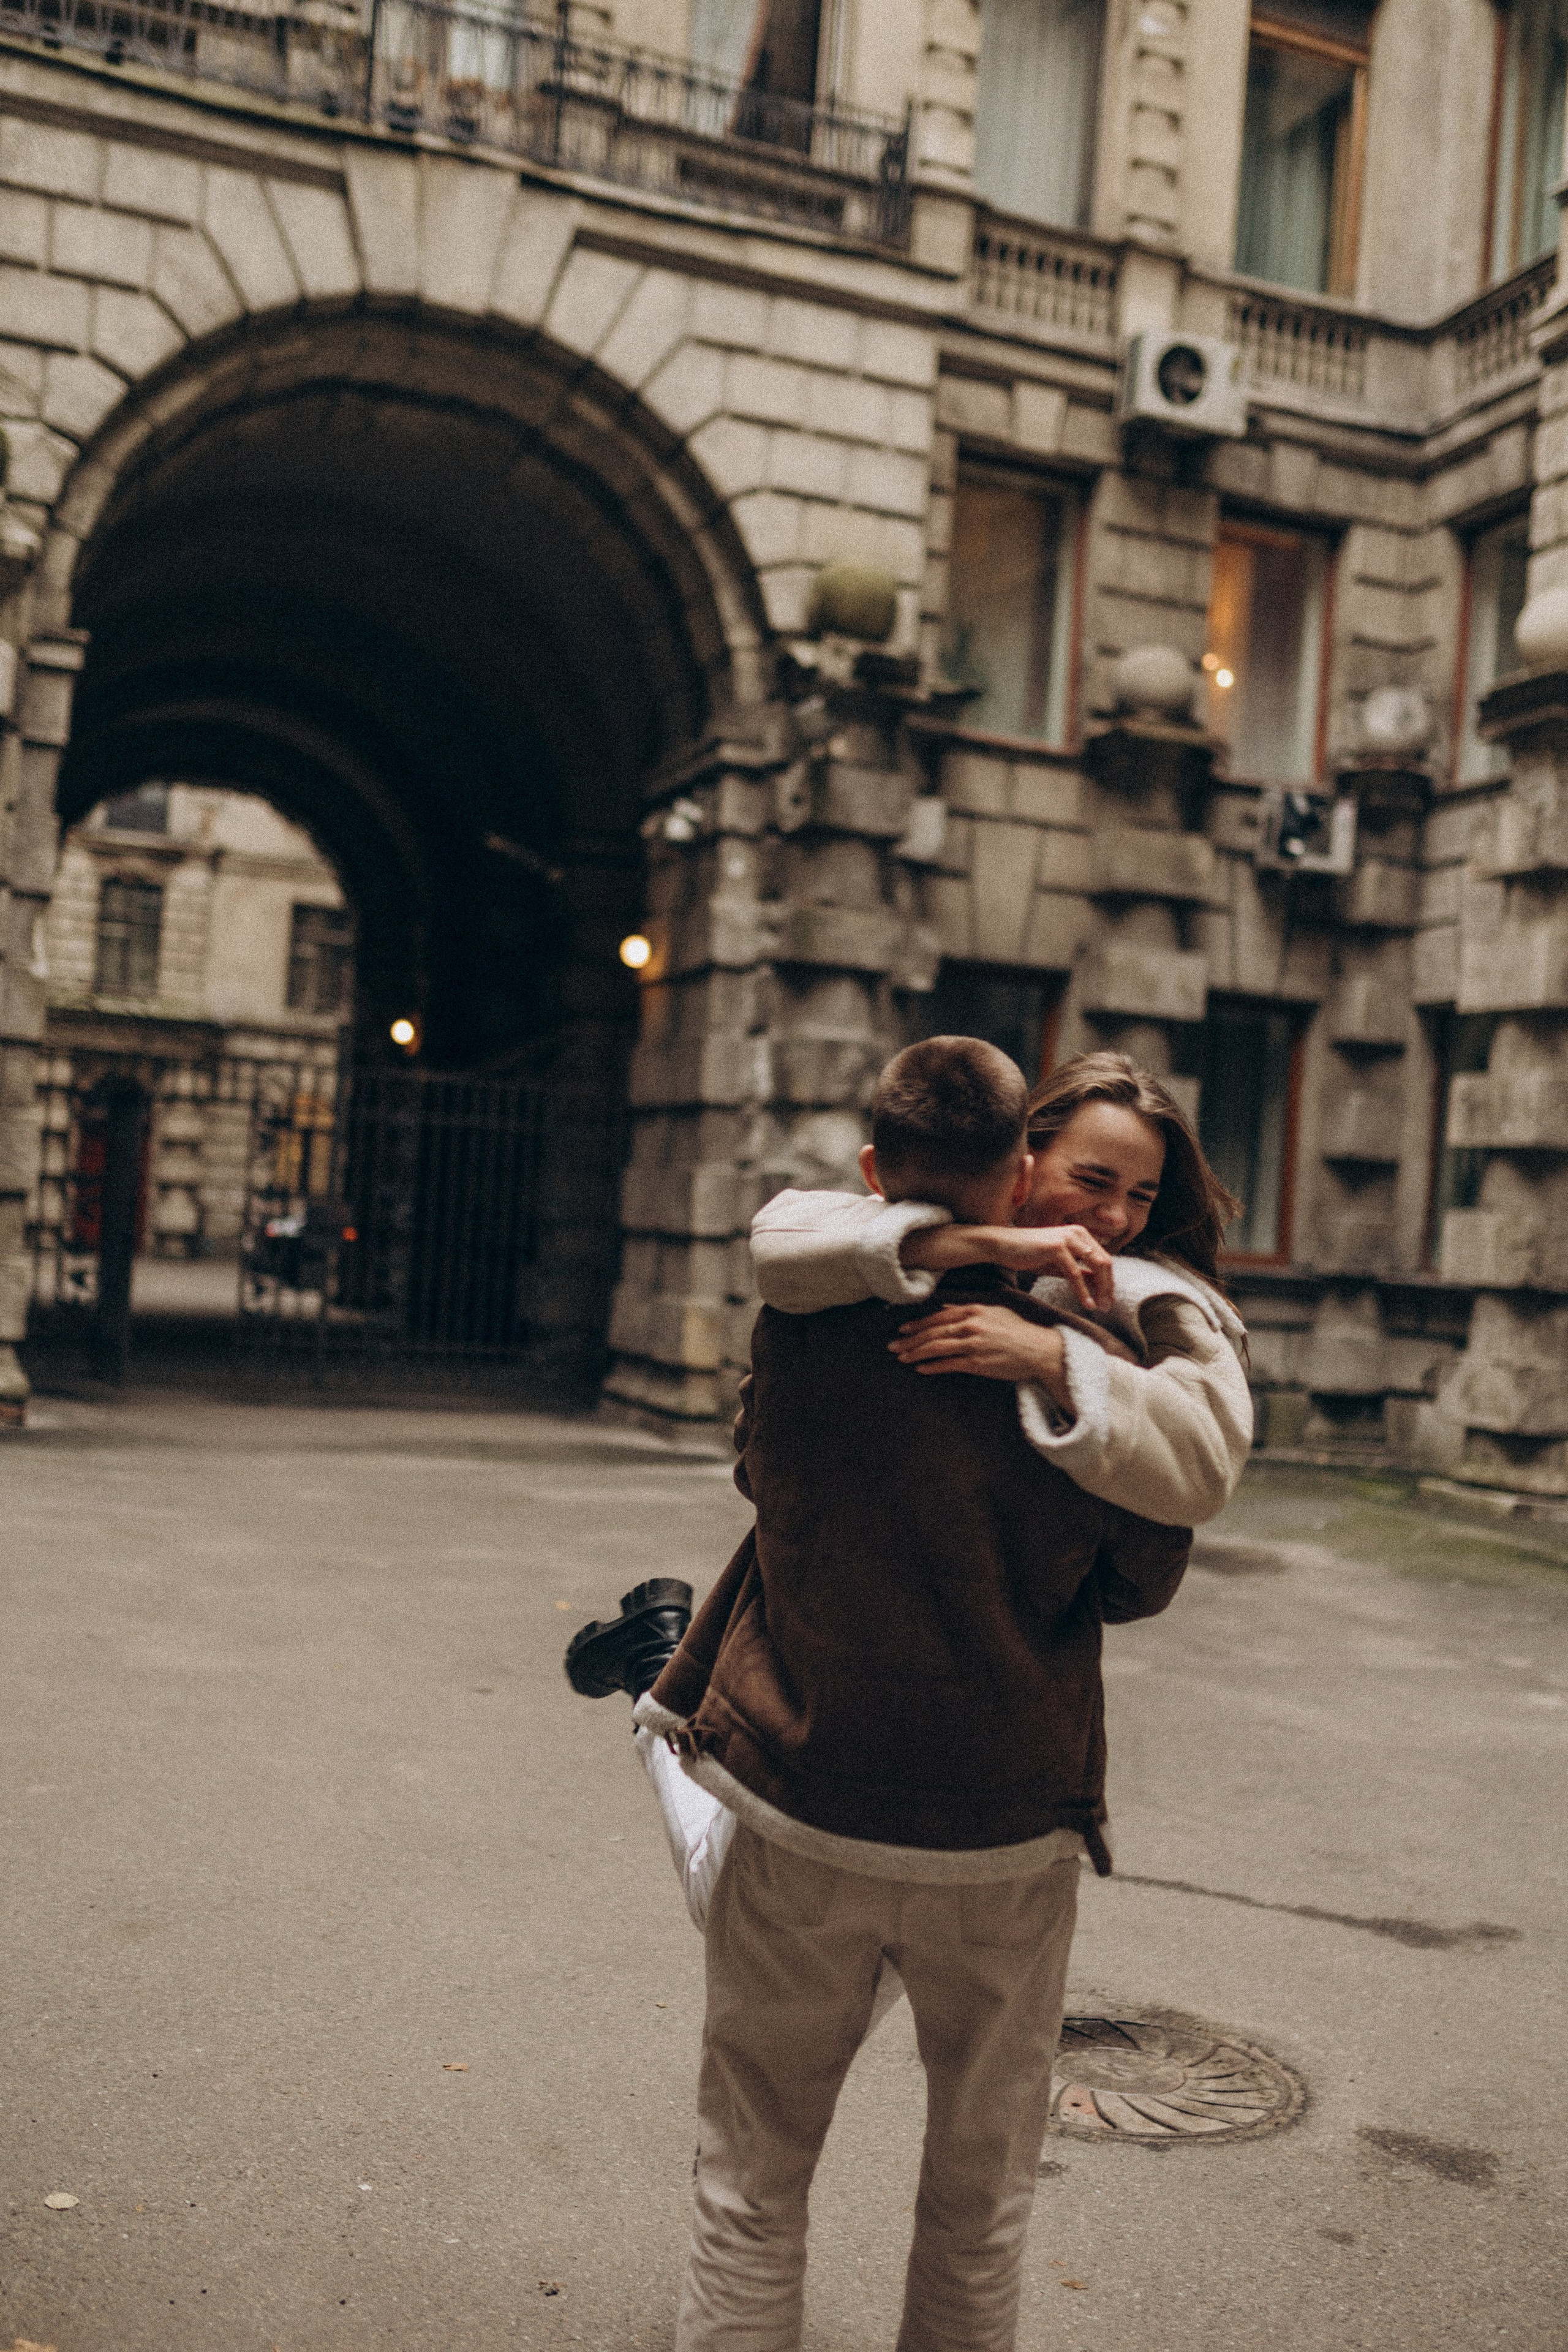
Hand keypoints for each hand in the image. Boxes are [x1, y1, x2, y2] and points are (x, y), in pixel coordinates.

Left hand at [889, 1305, 1069, 1399]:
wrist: (1040, 1349)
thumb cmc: (1018, 1331)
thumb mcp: (994, 1312)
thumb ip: (968, 1310)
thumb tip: (945, 1309)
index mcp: (974, 1310)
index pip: (938, 1317)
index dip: (918, 1324)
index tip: (903, 1330)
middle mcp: (971, 1325)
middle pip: (932, 1333)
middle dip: (909, 1340)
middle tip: (893, 1346)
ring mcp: (974, 1344)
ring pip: (936, 1348)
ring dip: (915, 1353)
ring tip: (902, 1358)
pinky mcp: (978, 1363)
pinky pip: (949, 1365)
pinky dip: (932, 1367)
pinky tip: (921, 1369)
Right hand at [991, 1224, 1113, 1312]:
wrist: (1003, 1245)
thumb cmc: (1030, 1254)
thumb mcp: (1060, 1265)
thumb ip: (1081, 1272)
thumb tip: (1100, 1286)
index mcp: (1081, 1234)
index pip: (1104, 1258)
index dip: (1109, 1280)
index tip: (1108, 1300)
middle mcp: (1078, 1233)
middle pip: (1104, 1262)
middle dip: (1108, 1287)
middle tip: (1108, 1306)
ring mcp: (1068, 1238)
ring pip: (1095, 1266)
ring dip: (1100, 1290)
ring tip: (1100, 1307)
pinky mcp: (1057, 1247)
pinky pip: (1075, 1273)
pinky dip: (1083, 1291)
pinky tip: (1087, 1304)